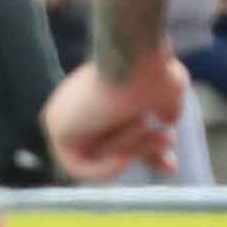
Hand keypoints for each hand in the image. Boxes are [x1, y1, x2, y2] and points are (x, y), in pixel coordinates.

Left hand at [42, 52, 191, 180]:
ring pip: (97, 154)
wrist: (136, 57)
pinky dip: (101, 169)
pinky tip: (121, 156)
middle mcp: (82, 106)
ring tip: (141, 122)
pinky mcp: (55, 127)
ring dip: (129, 146)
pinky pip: (75, 167)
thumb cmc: (153, 70)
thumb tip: (169, 119)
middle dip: (144, 151)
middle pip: (109, 150)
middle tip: (167, 139)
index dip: (146, 154)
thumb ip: (163, 110)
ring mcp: (66, 115)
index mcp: (106, 95)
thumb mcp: (167, 95)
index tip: (171, 166)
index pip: (120, 136)